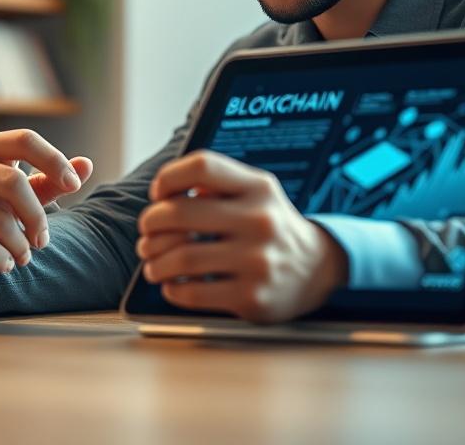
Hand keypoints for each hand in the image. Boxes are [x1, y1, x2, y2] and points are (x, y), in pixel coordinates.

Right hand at [0, 129, 92, 296]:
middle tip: (43, 240)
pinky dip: (2, 259)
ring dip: (20, 245)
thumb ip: (51, 180)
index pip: (24, 140)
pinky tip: (6, 264)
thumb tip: (87, 165)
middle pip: (13, 181)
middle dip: (36, 216)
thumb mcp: (20, 194)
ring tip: (25, 256)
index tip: (74, 186)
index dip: (54, 161)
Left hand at [136, 150, 347, 322]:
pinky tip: (173, 284)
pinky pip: (192, 293)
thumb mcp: (254, 192)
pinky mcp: (252, 298)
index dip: (168, 177)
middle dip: (151, 223)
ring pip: (180, 257)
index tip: (159, 194)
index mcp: (258, 188)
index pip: (202, 167)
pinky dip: (171, 288)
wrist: (317, 269)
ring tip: (152, 262)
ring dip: (155, 261)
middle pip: (180, 213)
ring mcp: (257, 261)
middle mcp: (260, 221)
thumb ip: (216, 183)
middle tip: (147, 233)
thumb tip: (165, 193)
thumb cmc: (268, 225)